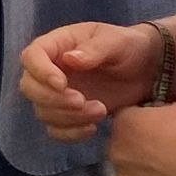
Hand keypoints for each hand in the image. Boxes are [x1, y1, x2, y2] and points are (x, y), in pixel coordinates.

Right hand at [19, 22, 161, 141]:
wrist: (146, 71)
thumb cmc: (128, 47)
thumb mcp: (116, 41)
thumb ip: (95, 49)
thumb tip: (70, 59)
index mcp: (57, 46)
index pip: (32, 57)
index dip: (40, 72)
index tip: (62, 84)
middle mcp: (50, 70)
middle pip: (29, 88)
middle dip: (53, 99)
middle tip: (82, 101)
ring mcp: (57, 95)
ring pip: (42, 112)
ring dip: (68, 117)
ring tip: (100, 110)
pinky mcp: (67, 115)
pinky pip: (55, 130)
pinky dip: (70, 133)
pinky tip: (93, 127)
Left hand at [109, 101, 175, 175]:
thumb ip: (160, 113)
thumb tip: (162, 120)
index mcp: (124, 123)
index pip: (125, 120)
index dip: (141, 123)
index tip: (157, 128)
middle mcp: (117, 152)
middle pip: (122, 149)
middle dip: (137, 149)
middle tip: (163, 151)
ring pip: (130, 175)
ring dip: (143, 173)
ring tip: (169, 172)